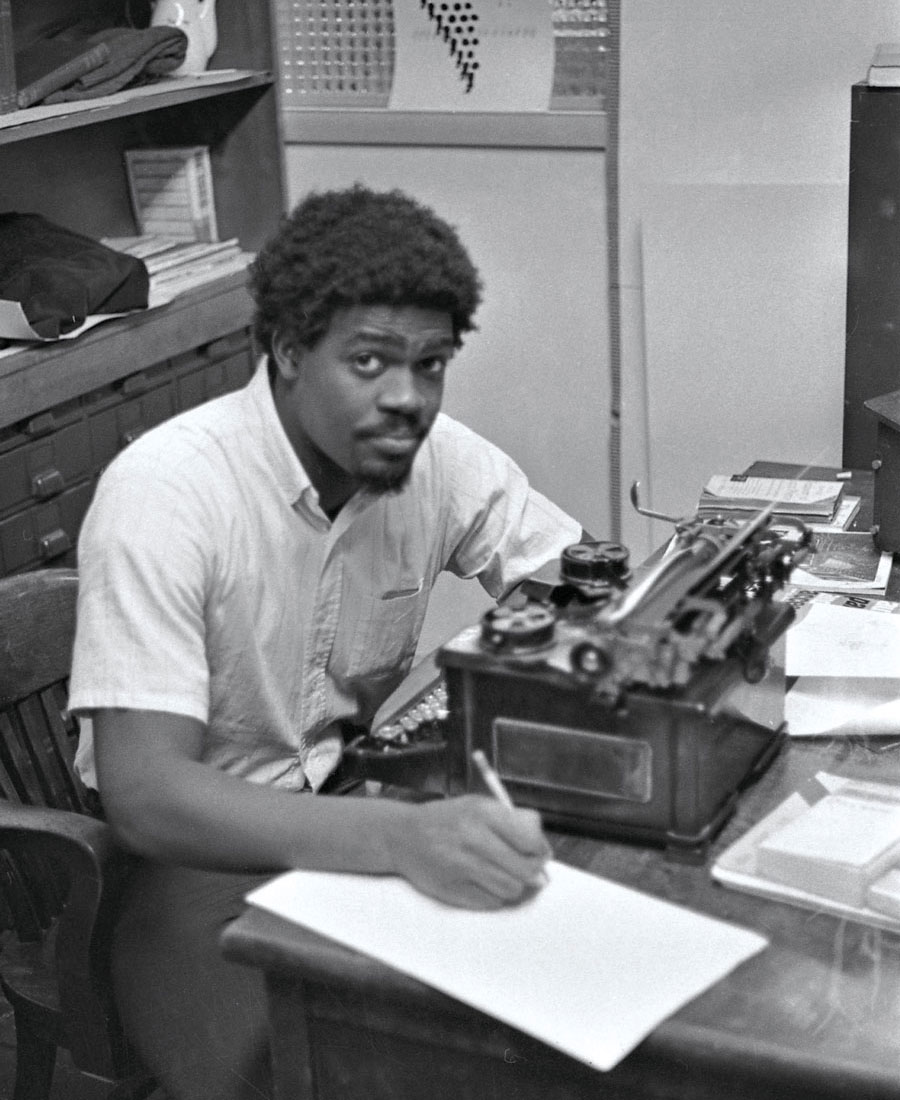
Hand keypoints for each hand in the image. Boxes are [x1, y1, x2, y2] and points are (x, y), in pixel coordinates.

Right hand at [389, 795, 551, 909]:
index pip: (530, 841)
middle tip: (529, 868)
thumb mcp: (478, 805)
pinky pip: (491, 903)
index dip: (540, 850)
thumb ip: (511, 820)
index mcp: (483, 814)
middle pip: (524, 870)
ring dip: (513, 885)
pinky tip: (485, 881)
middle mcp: (473, 840)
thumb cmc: (446, 820)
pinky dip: (494, 895)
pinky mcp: (453, 891)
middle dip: (532, 871)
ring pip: (511, 890)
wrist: (403, 837)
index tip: (540, 852)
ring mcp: (462, 868)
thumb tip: (541, 845)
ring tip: (503, 873)